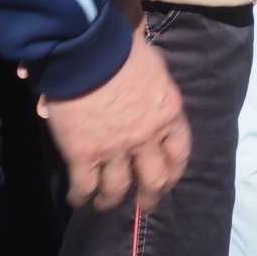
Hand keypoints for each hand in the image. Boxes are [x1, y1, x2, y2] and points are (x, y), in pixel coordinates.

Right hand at [40, 28, 189, 211]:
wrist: (89, 52)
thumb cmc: (122, 50)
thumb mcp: (154, 67)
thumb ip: (153, 89)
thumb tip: (146, 93)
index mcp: (168, 114)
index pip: (180, 152)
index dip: (175, 171)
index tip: (169, 179)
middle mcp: (146, 137)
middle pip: (154, 178)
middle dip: (150, 196)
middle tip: (144, 205)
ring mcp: (115, 149)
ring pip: (118, 188)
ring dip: (111, 200)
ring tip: (105, 204)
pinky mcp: (84, 154)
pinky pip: (84, 185)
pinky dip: (80, 196)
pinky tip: (77, 199)